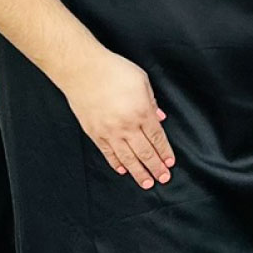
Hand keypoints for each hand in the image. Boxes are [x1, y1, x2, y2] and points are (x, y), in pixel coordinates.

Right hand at [60, 50, 174, 189]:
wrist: (82, 70)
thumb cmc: (112, 70)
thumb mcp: (141, 80)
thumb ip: (152, 101)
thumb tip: (159, 117)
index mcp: (142, 112)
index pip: (157, 138)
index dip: (165, 152)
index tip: (170, 163)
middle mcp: (127, 126)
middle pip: (145, 153)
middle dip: (156, 168)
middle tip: (163, 178)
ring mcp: (109, 132)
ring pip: (127, 158)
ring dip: (139, 173)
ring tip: (147, 183)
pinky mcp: (94, 133)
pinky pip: (108, 153)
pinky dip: (116, 164)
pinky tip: (123, 170)